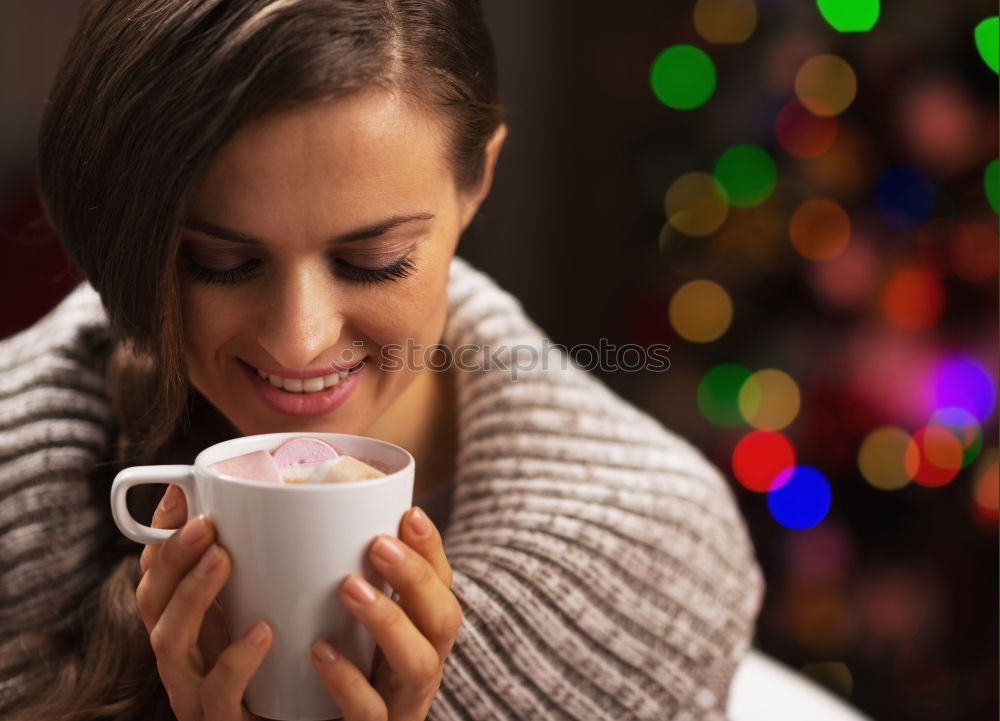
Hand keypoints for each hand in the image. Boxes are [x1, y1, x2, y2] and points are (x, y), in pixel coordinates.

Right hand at [136, 484, 272, 720]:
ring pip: (169, 645)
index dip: (162, 534)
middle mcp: (184, 658)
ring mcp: (196, 694)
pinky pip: (219, 696)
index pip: (157, 574)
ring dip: (191, 595)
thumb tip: (295, 498)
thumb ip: (277, 567)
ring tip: (222, 558)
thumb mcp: (281, 609)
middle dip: (172, 557)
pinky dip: (237, 661)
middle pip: (153, 603)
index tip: (183, 494)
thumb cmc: (297, 670)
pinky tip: (262, 630)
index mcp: (190, 626)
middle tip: (207, 522)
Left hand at [310, 506, 461, 720]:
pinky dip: (347, 679)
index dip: (432, 551)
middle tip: (379, 544)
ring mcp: (402, 705)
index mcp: (421, 637)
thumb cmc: (328, 682)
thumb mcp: (348, 631)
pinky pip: (370, 713)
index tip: (409, 514)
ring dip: (389, 621)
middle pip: (444, 621)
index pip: (442, 586)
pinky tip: (320, 651)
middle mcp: (421, 669)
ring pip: (419, 666)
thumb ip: (345, 585)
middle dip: (417, 578)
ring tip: (349, 586)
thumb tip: (316, 519)